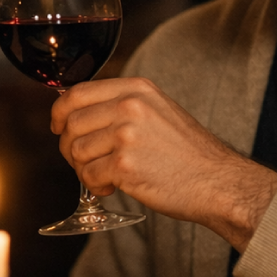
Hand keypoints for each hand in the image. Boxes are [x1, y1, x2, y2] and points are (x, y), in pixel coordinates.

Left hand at [50, 77, 276, 250]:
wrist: (218, 182)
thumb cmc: (187, 153)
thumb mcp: (157, 111)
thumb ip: (121, 106)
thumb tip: (75, 113)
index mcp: (136, 89)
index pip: (77, 93)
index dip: (59, 112)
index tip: (58, 127)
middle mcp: (130, 106)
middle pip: (71, 123)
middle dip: (69, 147)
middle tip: (84, 162)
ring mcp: (127, 134)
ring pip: (76, 151)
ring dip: (84, 169)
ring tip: (106, 176)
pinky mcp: (125, 164)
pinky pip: (88, 176)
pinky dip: (95, 186)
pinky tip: (113, 187)